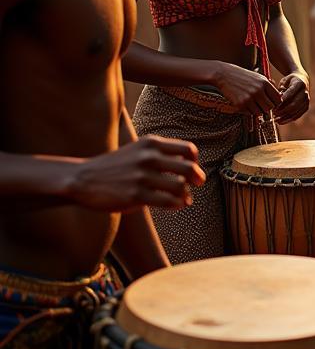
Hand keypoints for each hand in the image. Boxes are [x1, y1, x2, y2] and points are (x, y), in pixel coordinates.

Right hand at [69, 136, 205, 212]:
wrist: (81, 179)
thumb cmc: (115, 166)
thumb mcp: (137, 150)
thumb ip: (160, 153)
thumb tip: (189, 163)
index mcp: (151, 144)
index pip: (188, 150)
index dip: (195, 161)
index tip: (192, 168)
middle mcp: (148, 157)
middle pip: (189, 168)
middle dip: (198, 178)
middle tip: (199, 183)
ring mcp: (142, 177)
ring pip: (180, 187)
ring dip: (186, 195)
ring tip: (185, 199)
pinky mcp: (135, 195)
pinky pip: (167, 202)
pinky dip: (177, 204)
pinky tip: (176, 205)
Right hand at [210, 61, 282, 115]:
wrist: (224, 75)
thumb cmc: (243, 76)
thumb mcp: (259, 78)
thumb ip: (269, 87)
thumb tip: (280, 99)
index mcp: (265, 83)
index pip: (278, 100)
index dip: (275, 103)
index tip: (270, 102)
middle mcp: (258, 91)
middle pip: (270, 108)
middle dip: (266, 108)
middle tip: (260, 104)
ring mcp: (249, 98)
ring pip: (260, 112)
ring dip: (257, 110)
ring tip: (252, 103)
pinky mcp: (240, 104)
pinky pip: (249, 113)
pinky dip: (248, 111)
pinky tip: (244, 103)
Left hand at [275, 71, 309, 123]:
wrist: (302, 80)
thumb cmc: (289, 81)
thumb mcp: (284, 81)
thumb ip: (280, 89)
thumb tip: (277, 99)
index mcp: (299, 84)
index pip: (291, 93)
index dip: (282, 100)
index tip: (273, 105)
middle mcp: (305, 93)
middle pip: (294, 105)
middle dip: (282, 111)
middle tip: (273, 113)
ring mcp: (306, 101)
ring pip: (295, 112)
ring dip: (284, 117)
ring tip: (275, 120)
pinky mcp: (306, 107)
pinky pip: (297, 116)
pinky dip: (288, 120)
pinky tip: (280, 122)